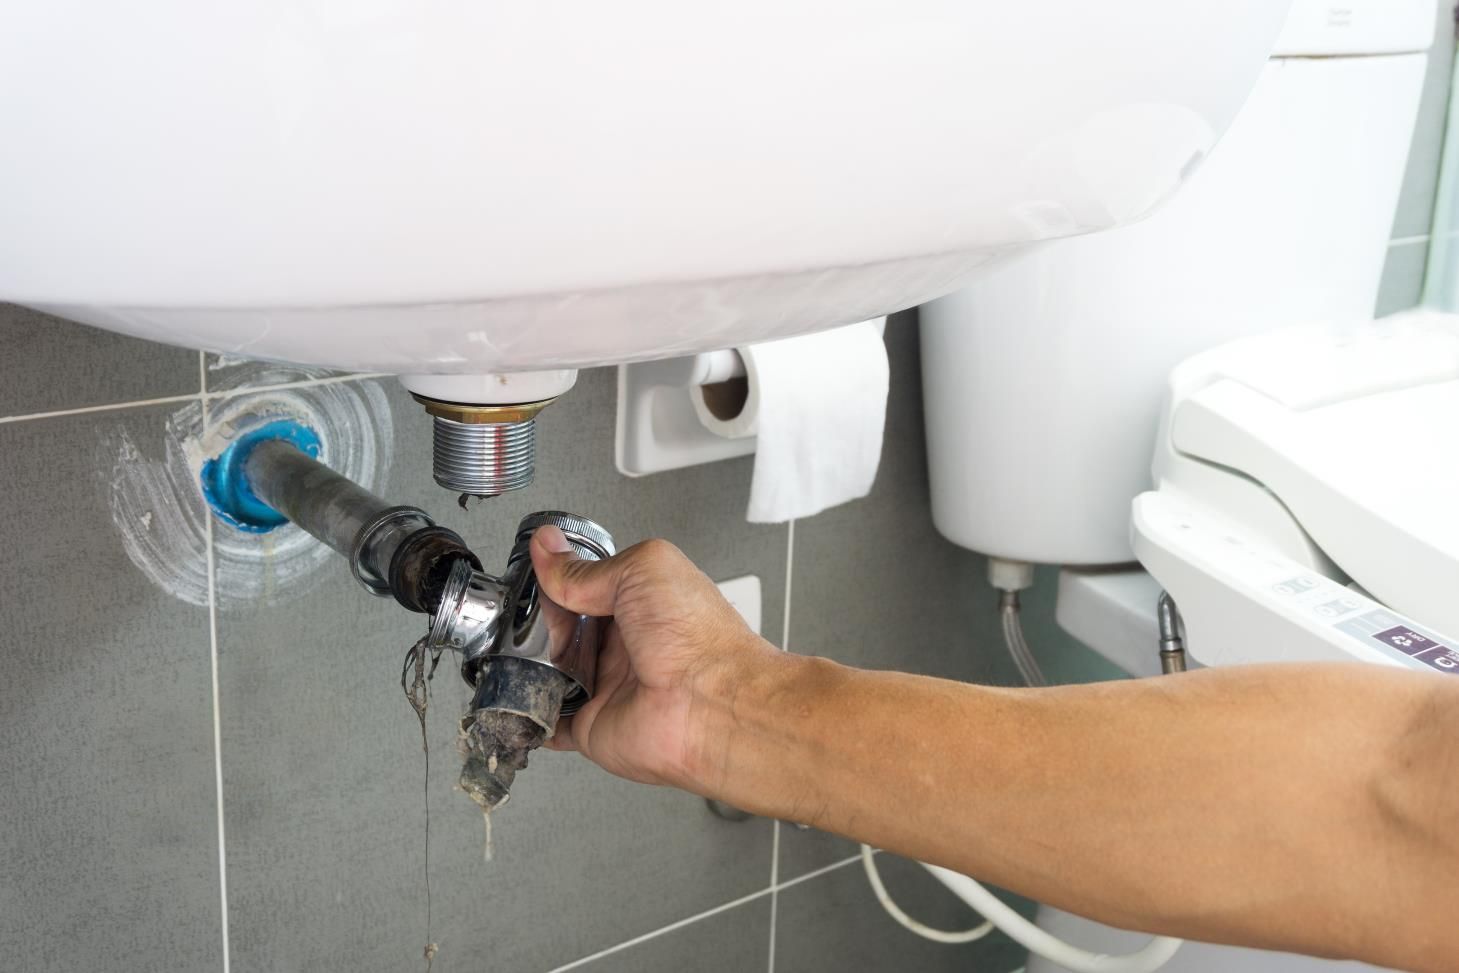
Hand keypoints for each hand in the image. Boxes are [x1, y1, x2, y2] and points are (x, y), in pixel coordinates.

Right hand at [529, 526, 778, 792]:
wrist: (712, 704)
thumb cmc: (696, 638)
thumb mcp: (640, 571)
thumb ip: (588, 568)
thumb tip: (548, 549)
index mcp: (640, 602)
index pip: (584, 587)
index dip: (556, 581)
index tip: (531, 577)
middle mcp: (625, 644)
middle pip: (562, 630)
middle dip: (538, 623)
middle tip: (525, 617)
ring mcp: (606, 686)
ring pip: (550, 673)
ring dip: (528, 664)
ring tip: (512, 651)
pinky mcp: (592, 725)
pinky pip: (550, 722)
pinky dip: (529, 712)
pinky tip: (517, 695)